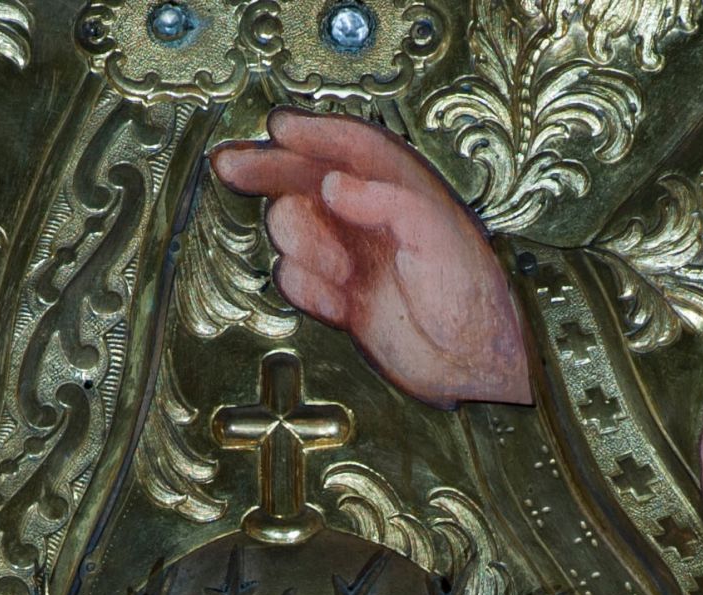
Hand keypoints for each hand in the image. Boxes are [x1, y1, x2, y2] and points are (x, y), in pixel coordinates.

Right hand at [209, 110, 530, 408]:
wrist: (472, 358)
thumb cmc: (470, 292)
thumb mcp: (435, 231)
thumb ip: (383, 200)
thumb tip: (332, 185)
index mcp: (396, 191)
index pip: (347, 148)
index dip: (311, 133)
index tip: (276, 128)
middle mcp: (368, 220)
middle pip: (304, 181)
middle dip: (267, 171)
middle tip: (230, 166)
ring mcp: (351, 259)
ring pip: (294, 232)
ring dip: (305, 248)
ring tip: (340, 271)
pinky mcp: (340, 299)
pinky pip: (298, 281)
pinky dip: (309, 289)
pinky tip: (337, 299)